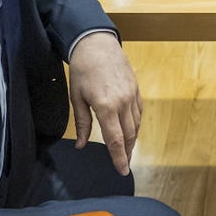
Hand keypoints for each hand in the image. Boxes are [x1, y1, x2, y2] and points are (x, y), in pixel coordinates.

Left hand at [68, 31, 142, 173]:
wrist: (97, 44)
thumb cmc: (83, 70)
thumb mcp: (76, 97)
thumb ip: (81, 123)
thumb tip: (80, 145)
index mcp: (105, 106)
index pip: (115, 139)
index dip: (118, 157)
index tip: (122, 171)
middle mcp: (123, 102)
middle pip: (129, 135)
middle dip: (127, 153)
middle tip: (124, 166)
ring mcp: (132, 95)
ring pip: (136, 125)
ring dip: (132, 141)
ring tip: (126, 152)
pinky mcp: (136, 89)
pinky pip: (139, 113)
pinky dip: (136, 125)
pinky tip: (131, 131)